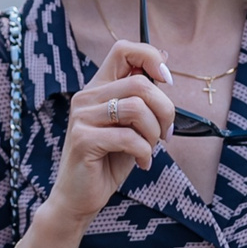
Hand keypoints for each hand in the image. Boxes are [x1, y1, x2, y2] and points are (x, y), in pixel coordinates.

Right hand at [38, 38, 172, 230]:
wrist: (80, 197)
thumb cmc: (108, 161)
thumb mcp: (131, 125)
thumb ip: (142, 99)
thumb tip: (164, 66)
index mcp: (98, 88)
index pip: (123, 50)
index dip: (150, 57)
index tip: (166, 81)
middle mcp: (87, 97)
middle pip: (140, 83)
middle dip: (165, 110)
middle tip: (166, 134)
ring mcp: (82, 117)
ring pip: (137, 108)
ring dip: (154, 133)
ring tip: (150, 149)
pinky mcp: (84, 139)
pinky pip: (129, 137)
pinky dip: (144, 152)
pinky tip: (142, 163)